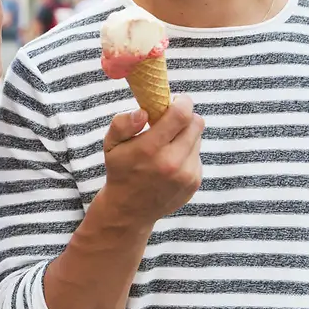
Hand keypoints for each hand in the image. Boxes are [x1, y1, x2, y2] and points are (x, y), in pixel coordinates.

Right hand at [97, 95, 203, 228]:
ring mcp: (187, 174)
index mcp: (150, 150)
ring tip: (167, 143)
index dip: (182, 102)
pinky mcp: (195, 182)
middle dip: (185, 116)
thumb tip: (143, 112)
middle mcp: (172, 163)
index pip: (181, 115)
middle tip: (171, 119)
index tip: (175, 99)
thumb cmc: (120, 171)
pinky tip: (171, 160)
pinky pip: (197, 155)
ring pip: (198, 139)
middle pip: (196, 124)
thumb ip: (122, 125)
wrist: (130, 210)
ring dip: (186, 135)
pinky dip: (187, 151)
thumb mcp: (111, 145)